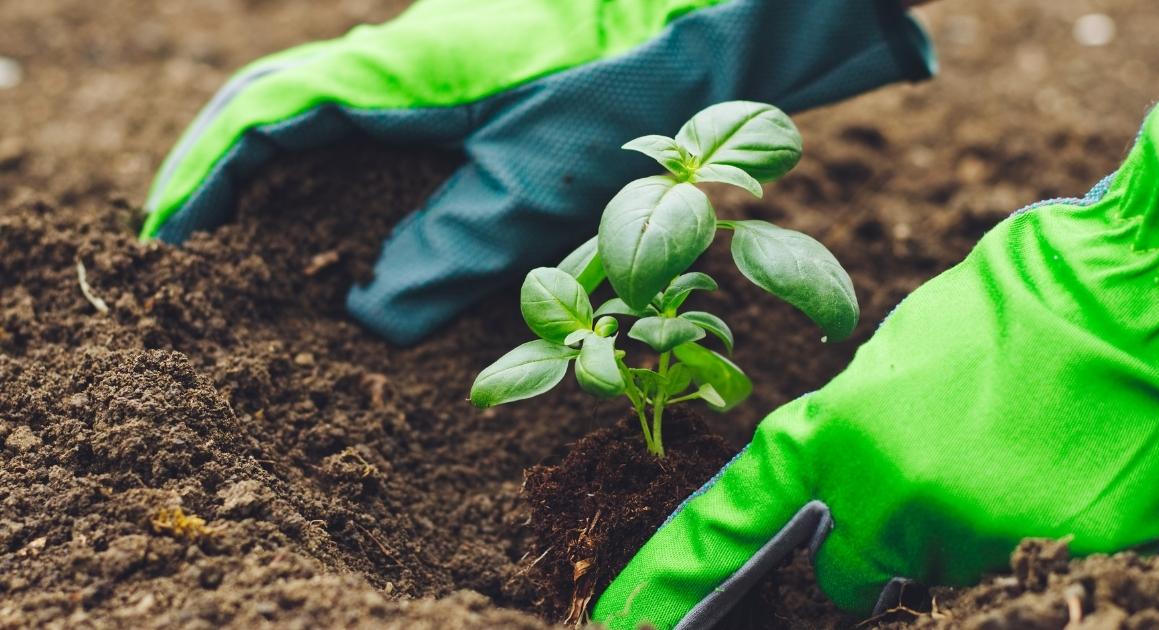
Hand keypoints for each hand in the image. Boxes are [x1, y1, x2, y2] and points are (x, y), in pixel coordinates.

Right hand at [141, 0, 932, 345]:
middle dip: (225, 174)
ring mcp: (436, 65)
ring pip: (324, 112)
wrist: (701, 27)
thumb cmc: (626, 92)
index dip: (209, 175)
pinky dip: (339, 168)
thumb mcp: (538, 185)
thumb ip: (452, 250)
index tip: (168, 236)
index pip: (267, 112)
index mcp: (399, 70)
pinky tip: (342, 213)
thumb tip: (374, 316)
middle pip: (278, 106)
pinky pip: (377, 121)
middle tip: (191, 247)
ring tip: (242, 238)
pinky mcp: (470, 84)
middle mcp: (403, 56)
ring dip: (276, 172)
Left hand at [593, 76, 1158, 629]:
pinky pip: (1013, 565)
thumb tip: (852, 473)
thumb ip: (861, 427)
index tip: (621, 619)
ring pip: (941, 567)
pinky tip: (1055, 469)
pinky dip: (1025, 530)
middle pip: (858, 569)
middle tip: (934, 473)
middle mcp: (889, 498)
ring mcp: (968, 536)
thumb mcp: (905, 355)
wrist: (1142, 292)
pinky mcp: (1044, 561)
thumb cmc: (1023, 301)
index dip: (671, 574)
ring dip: (961, 526)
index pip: (731, 519)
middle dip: (881, 539)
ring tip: (1012, 448)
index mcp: (837, 433)